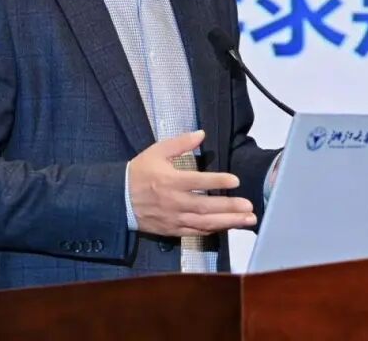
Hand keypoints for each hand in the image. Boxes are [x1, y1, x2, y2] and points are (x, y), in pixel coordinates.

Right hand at [128, 130, 256, 236]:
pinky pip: (196, 232)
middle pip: (206, 206)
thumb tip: (201, 134)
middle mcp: (174, 201)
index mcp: (170, 181)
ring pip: (204, 223)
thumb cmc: (140, 172)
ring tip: (247, 220)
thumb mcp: (157, 151)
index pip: (197, 181)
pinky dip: (213, 230)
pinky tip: (228, 227)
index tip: (236, 181)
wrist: (118, 199)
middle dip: (230, 208)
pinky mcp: (172, 230)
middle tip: (249, 207)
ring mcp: (173, 218)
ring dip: (228, 222)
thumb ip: (180, 143)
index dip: (217, 181)